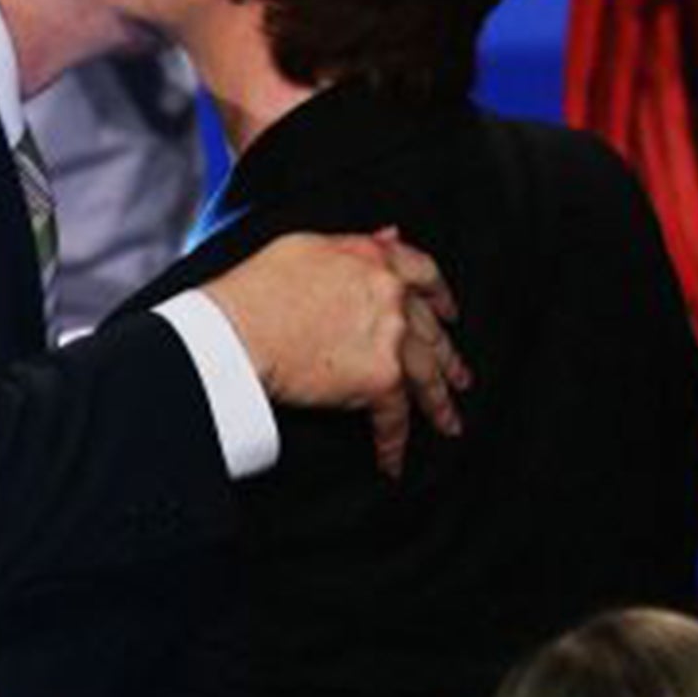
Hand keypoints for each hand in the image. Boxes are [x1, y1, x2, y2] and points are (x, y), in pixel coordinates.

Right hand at [203, 228, 469, 478]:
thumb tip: (388, 237)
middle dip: (447, 358)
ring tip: (447, 423)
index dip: (440, 296)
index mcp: (375, 260)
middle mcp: (391, 296)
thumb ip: (354, 244)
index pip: (425, 273)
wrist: (240, 328)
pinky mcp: (380, 380)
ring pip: (427, 377)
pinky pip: (395, 418)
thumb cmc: (257, 289)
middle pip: (431, 332)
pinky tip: (393, 459)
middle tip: (458, 376)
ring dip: (438, 404)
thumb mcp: (306, 245)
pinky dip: (394, 442)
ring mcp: (391, 338)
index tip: (447, 313)